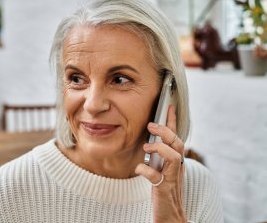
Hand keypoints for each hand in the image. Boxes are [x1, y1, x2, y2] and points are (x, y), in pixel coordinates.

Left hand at [135, 105, 185, 222]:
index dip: (172, 121)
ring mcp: (172, 178)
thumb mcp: (161, 169)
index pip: (176, 137)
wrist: (170, 215)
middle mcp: (176, 167)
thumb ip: (158, 157)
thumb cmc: (164, 191)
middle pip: (178, 143)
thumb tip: (148, 142)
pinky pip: (157, 177)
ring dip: (160, 147)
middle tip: (151, 124)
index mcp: (175, 161)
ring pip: (175, 156)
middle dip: (166, 130)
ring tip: (147, 147)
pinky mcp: (165, 189)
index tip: (168, 105)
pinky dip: (146, 170)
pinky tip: (139, 168)